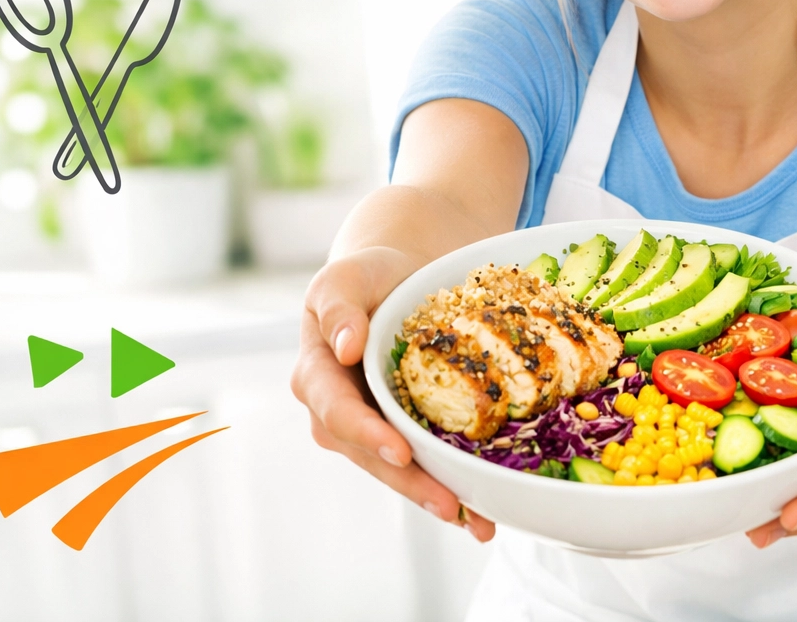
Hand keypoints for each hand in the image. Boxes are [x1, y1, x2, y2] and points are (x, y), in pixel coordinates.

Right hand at [290, 245, 495, 541]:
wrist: (393, 276)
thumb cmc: (366, 275)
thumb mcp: (345, 277)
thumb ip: (338, 307)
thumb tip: (344, 346)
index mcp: (316, 375)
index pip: (337, 412)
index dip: (367, 434)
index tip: (400, 450)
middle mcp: (337, 410)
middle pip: (369, 454)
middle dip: (409, 481)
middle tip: (449, 504)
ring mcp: (368, 426)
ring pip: (395, 468)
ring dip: (432, 496)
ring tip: (474, 520)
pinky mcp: (399, 430)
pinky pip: (418, 461)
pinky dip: (446, 485)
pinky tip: (479, 508)